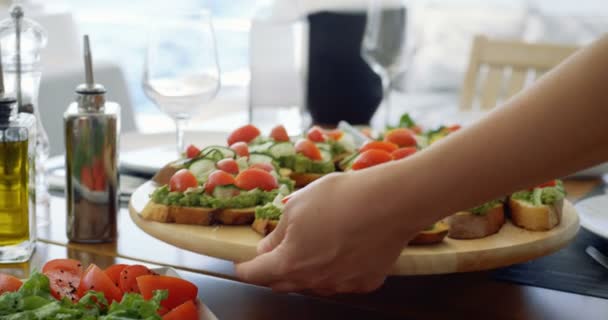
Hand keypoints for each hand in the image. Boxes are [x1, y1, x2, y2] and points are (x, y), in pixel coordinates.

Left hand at [235, 171, 416, 293]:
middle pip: (284, 282)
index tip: (240, 264)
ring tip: (317, 242)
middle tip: (277, 250)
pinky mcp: (366, 282)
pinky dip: (337, 269)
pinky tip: (345, 247)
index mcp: (290, 262)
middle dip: (274, 270)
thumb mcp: (295, 205)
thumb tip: (268, 247)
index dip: (244, 268)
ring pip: (314, 283)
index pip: (256, 273)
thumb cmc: (339, 198)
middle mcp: (314, 281)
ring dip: (307, 270)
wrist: (389, 203)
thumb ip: (277, 232)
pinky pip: (343, 280)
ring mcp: (342, 285)